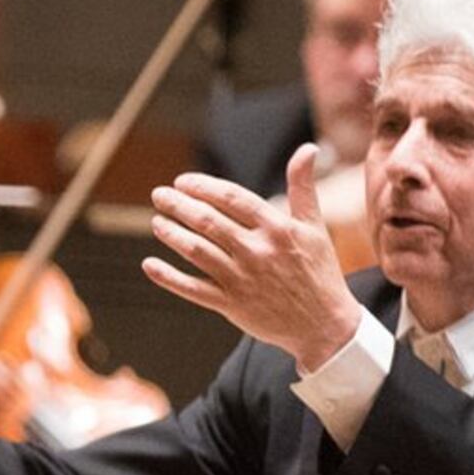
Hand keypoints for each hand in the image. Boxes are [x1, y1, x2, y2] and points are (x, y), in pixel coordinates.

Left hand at [143, 151, 358, 373]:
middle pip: (208, 221)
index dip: (202, 187)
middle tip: (158, 194)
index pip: (232, 198)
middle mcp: (257, 251)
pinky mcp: (232, 306)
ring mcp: (243, 280)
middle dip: (178, 205)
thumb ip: (303, 187)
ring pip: (197, 251)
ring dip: (171, 234)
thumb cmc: (318, 271)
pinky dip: (168, 277)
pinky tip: (149, 264)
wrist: (324, 325)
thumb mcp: (314, 226)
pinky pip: (193, 289)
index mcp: (277, 228)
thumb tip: (308, 148)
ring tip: (157, 222)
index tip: (182, 181)